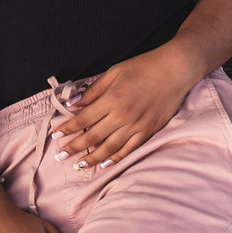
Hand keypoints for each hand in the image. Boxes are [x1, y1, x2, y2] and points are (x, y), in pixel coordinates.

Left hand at [52, 48, 198, 168]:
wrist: (175, 70)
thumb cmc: (143, 66)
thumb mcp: (114, 72)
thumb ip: (94, 90)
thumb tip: (74, 104)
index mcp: (111, 99)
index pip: (83, 119)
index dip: (67, 128)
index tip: (55, 135)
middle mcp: (122, 116)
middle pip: (93, 137)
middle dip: (74, 147)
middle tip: (60, 156)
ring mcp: (137, 126)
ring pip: (110, 148)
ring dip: (92, 159)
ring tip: (79, 166)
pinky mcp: (149, 131)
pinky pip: (130, 149)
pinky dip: (117, 158)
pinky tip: (105, 164)